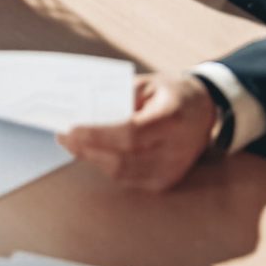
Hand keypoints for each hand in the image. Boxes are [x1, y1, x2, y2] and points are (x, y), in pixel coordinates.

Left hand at [58, 74, 215, 191]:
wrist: (204, 111)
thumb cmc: (170, 92)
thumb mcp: (146, 83)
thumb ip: (117, 98)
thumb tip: (82, 112)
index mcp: (172, 118)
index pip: (130, 134)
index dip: (97, 134)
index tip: (70, 127)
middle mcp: (175, 151)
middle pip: (122, 159)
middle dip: (87, 148)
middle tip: (62, 133)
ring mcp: (172, 171)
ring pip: (121, 173)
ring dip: (92, 158)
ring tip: (71, 141)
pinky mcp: (165, 182)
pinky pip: (128, 178)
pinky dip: (106, 164)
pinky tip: (91, 151)